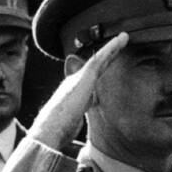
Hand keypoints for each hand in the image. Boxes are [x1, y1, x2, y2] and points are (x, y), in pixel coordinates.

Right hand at [28, 31, 128, 151]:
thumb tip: (73, 127)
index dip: (97, 72)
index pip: (88, 81)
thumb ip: (75, 120)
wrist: (48, 130)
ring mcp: (78, 78)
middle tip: (118, 46)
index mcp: (72, 94)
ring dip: (112, 48)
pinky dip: (110, 49)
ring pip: (98, 59)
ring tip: (123, 38)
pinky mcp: (85, 76)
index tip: (106, 66)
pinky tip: (120, 41)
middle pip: (94, 66)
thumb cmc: (56, 133)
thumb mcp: (70, 125)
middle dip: (107, 57)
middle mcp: (74, 82)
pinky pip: (99, 58)